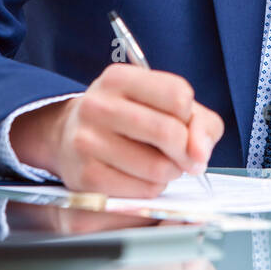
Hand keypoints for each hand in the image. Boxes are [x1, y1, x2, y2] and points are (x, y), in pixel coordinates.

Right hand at [10, 65, 223, 196]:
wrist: (70, 138)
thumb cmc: (128, 118)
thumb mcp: (161, 103)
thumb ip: (199, 122)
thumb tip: (200, 153)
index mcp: (118, 78)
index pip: (178, 95)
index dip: (189, 115)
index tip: (181, 122)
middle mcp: (98, 105)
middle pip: (169, 133)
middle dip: (186, 151)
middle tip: (183, 156)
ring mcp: (87, 142)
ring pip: (158, 168)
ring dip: (170, 172)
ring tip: (160, 165)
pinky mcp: (86, 178)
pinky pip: (141, 191)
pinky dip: (152, 189)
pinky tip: (141, 178)